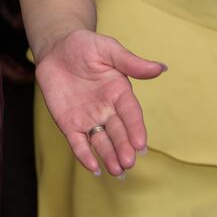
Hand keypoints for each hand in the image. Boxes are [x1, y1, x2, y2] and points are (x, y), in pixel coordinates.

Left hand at [35, 29, 164, 176]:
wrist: (56, 47)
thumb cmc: (85, 46)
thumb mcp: (108, 49)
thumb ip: (130, 62)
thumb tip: (161, 68)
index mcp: (120, 93)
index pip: (131, 114)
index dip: (136, 129)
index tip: (141, 144)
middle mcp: (107, 110)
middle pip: (118, 132)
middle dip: (124, 148)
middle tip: (128, 163)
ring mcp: (89, 118)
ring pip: (101, 141)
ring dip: (109, 156)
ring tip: (117, 170)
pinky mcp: (69, 124)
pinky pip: (78, 142)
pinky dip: (84, 154)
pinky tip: (93, 166)